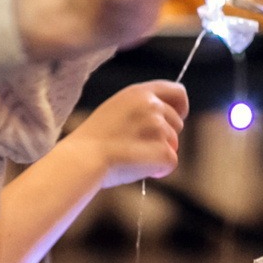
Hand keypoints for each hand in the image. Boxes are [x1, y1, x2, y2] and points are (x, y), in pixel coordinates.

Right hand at [66, 80, 188, 189]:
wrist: (81, 159)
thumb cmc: (94, 139)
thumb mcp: (116, 108)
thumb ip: (141, 107)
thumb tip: (164, 119)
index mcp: (140, 93)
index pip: (178, 92)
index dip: (180, 107)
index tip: (177, 117)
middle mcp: (152, 106)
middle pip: (178, 123)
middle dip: (165, 137)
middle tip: (138, 146)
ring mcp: (158, 128)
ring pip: (174, 144)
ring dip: (158, 154)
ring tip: (132, 156)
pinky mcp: (162, 150)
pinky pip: (171, 162)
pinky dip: (159, 170)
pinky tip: (139, 169)